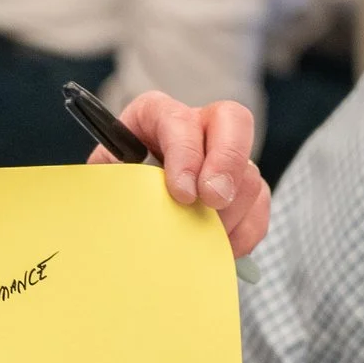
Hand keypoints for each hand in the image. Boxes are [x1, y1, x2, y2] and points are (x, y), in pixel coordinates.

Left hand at [97, 92, 270, 257]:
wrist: (121, 216)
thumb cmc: (109, 192)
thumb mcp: (104, 183)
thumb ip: (118, 182)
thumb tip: (134, 204)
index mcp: (154, 116)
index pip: (177, 119)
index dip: (184, 152)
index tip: (181, 193)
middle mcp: (196, 126)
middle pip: (233, 120)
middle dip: (226, 163)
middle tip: (212, 202)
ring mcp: (224, 154)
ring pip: (248, 170)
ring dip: (230, 209)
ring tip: (202, 237)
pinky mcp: (243, 185)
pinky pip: (259, 204)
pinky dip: (244, 230)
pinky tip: (221, 246)